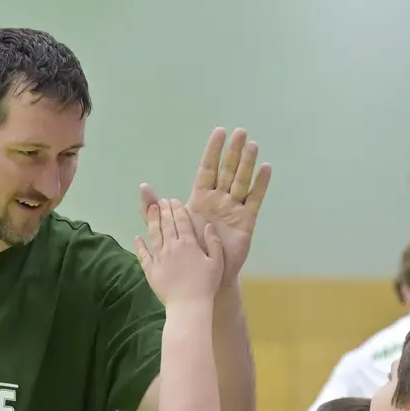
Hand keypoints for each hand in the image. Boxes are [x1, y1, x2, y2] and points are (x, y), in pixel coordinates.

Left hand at [135, 198, 224, 305]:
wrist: (188, 306)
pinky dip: (140, 245)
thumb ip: (214, 242)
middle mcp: (172, 247)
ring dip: (152, 221)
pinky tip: (137, 238)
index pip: (182, 221)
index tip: (174, 200)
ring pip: (154, 235)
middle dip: (163, 210)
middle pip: (167, 224)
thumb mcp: (217, 263)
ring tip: (150, 209)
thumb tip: (207, 225)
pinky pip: (143, 255)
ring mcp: (159, 258)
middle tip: (161, 201)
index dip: (177, 209)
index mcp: (189, 244)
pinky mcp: (150, 270)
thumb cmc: (206, 285)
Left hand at [141, 128, 270, 285]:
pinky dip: (260, 184)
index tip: (219, 132)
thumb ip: (154, 208)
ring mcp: (233, 209)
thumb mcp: (167, 229)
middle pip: (227, 171)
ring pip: (241, 181)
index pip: (208, 168)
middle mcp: (218, 200)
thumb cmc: (186, 253)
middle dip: (233, 151)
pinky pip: (254, 199)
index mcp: (201, 198)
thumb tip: (143, 186)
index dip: (213, 151)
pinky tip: (265, 168)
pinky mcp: (246, 221)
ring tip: (252, 145)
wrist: (202, 278)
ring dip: (247, 163)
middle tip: (240, 131)